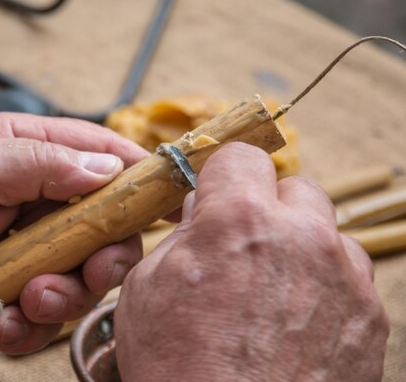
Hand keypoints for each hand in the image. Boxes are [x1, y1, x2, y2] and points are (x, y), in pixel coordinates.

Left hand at [0, 113, 147, 353]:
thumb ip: (40, 164)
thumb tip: (106, 167)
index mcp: (27, 154)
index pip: (100, 156)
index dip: (139, 176)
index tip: (171, 199)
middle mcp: (34, 202)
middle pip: (103, 227)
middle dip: (105, 255)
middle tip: (92, 271)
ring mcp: (23, 250)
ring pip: (79, 277)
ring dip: (63, 295)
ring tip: (28, 300)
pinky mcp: (6, 291)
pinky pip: (40, 316)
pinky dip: (29, 327)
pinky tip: (2, 324)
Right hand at [115, 143, 387, 381]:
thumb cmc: (178, 369)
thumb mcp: (147, 288)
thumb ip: (182, 236)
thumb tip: (203, 210)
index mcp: (239, 220)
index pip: (241, 156)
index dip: (223, 176)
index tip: (217, 194)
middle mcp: (301, 237)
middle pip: (294, 187)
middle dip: (268, 207)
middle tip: (244, 244)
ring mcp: (342, 277)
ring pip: (326, 231)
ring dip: (300, 246)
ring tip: (271, 290)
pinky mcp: (368, 317)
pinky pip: (347, 277)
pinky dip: (323, 286)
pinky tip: (294, 322)